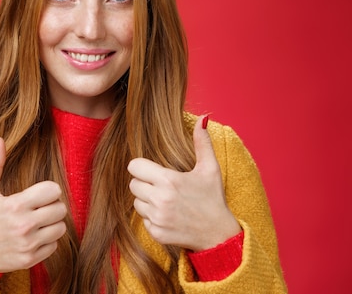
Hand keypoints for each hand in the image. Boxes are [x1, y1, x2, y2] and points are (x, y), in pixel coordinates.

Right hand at [0, 137, 67, 271]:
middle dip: (52, 206)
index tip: (40, 194)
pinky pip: (55, 245)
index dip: (48, 190)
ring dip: (52, 224)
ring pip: (61, 227)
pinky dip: (48, 240)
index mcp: (15, 206)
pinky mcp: (31, 259)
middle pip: (60, 209)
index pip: (53, 191)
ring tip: (38, 222)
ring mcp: (29, 244)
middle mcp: (24, 226)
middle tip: (40, 207)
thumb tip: (0, 140)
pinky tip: (34, 237)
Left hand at [128, 116, 240, 250]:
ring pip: (136, 202)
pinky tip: (169, 215)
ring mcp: (157, 218)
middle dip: (144, 183)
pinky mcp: (156, 233)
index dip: (142, 167)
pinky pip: (143, 219)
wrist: (219, 235)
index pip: (134, 167)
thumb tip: (204, 117)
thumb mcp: (210, 169)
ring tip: (166, 201)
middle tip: (162, 186)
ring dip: (147, 201)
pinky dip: (152, 217)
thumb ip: (202, 142)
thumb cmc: (213, 199)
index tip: (153, 170)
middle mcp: (159, 199)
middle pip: (133, 184)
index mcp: (169, 180)